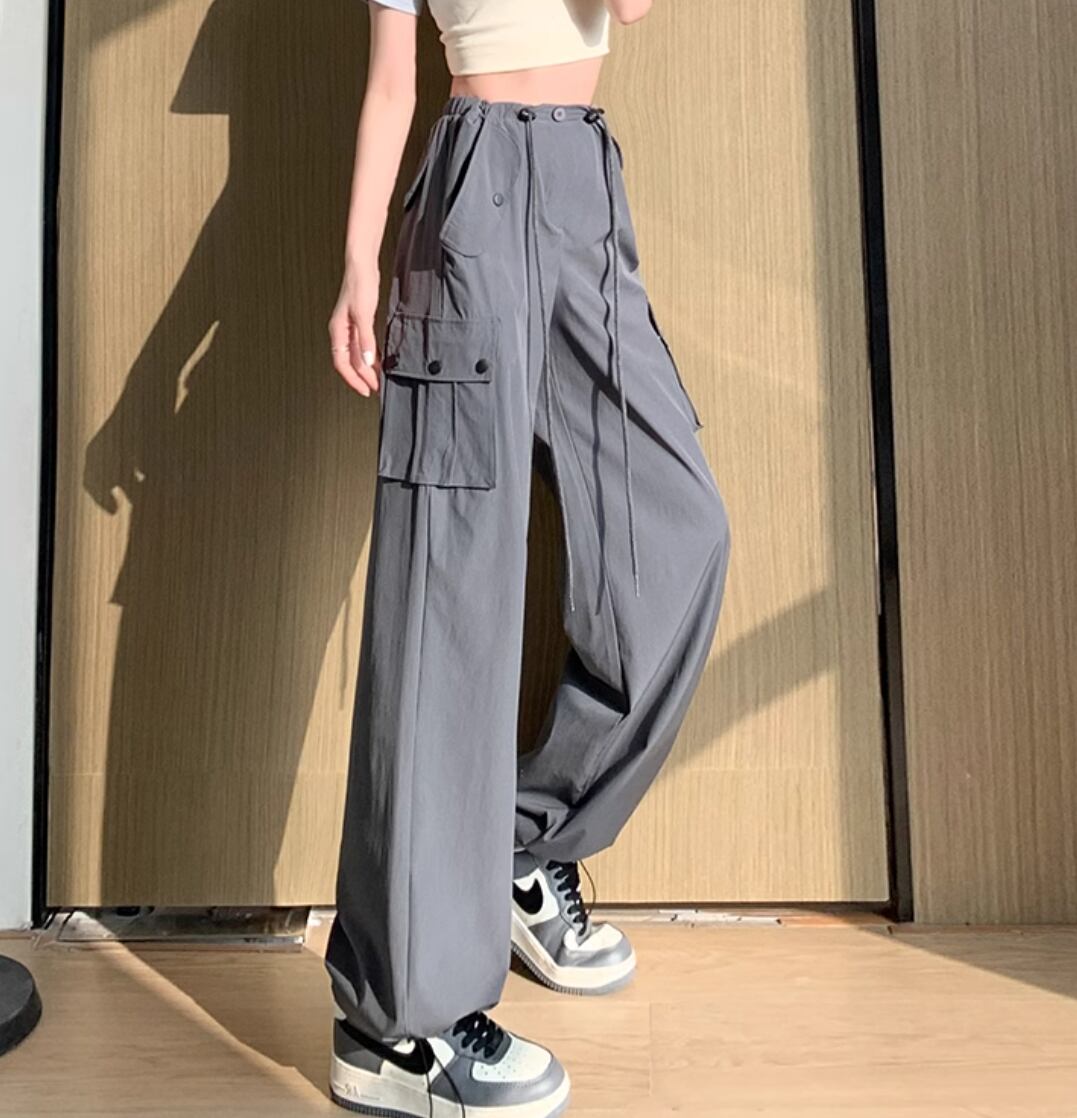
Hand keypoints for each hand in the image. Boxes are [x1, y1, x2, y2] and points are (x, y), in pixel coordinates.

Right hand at [329, 259, 380, 396]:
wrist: (362, 265)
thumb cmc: (359, 285)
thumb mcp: (364, 314)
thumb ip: (365, 339)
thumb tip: (366, 362)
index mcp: (338, 332)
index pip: (342, 364)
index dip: (354, 379)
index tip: (366, 390)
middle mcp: (341, 333)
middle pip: (349, 363)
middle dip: (362, 377)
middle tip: (376, 388)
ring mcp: (349, 328)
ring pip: (355, 356)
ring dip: (366, 369)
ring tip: (379, 379)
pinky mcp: (359, 323)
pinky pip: (362, 347)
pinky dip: (370, 357)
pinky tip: (379, 362)